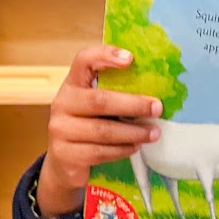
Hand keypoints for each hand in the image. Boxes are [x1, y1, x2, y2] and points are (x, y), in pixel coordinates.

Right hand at [37, 46, 161, 216]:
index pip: (83, 61)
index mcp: (73, 85)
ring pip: (102, 130)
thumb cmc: (88, 127)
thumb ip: (114, 95)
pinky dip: (121, 150)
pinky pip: (99, 152)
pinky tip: (135, 147)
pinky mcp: (65, 155)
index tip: (130, 58)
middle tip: (157, 108)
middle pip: (100, 101)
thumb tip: (153, 93)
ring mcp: (61, 130)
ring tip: (153, 133)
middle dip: (133, 105)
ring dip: (133, 132)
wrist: (65, 163)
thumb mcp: (96, 107)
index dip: (105, 55)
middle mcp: (62, 103)